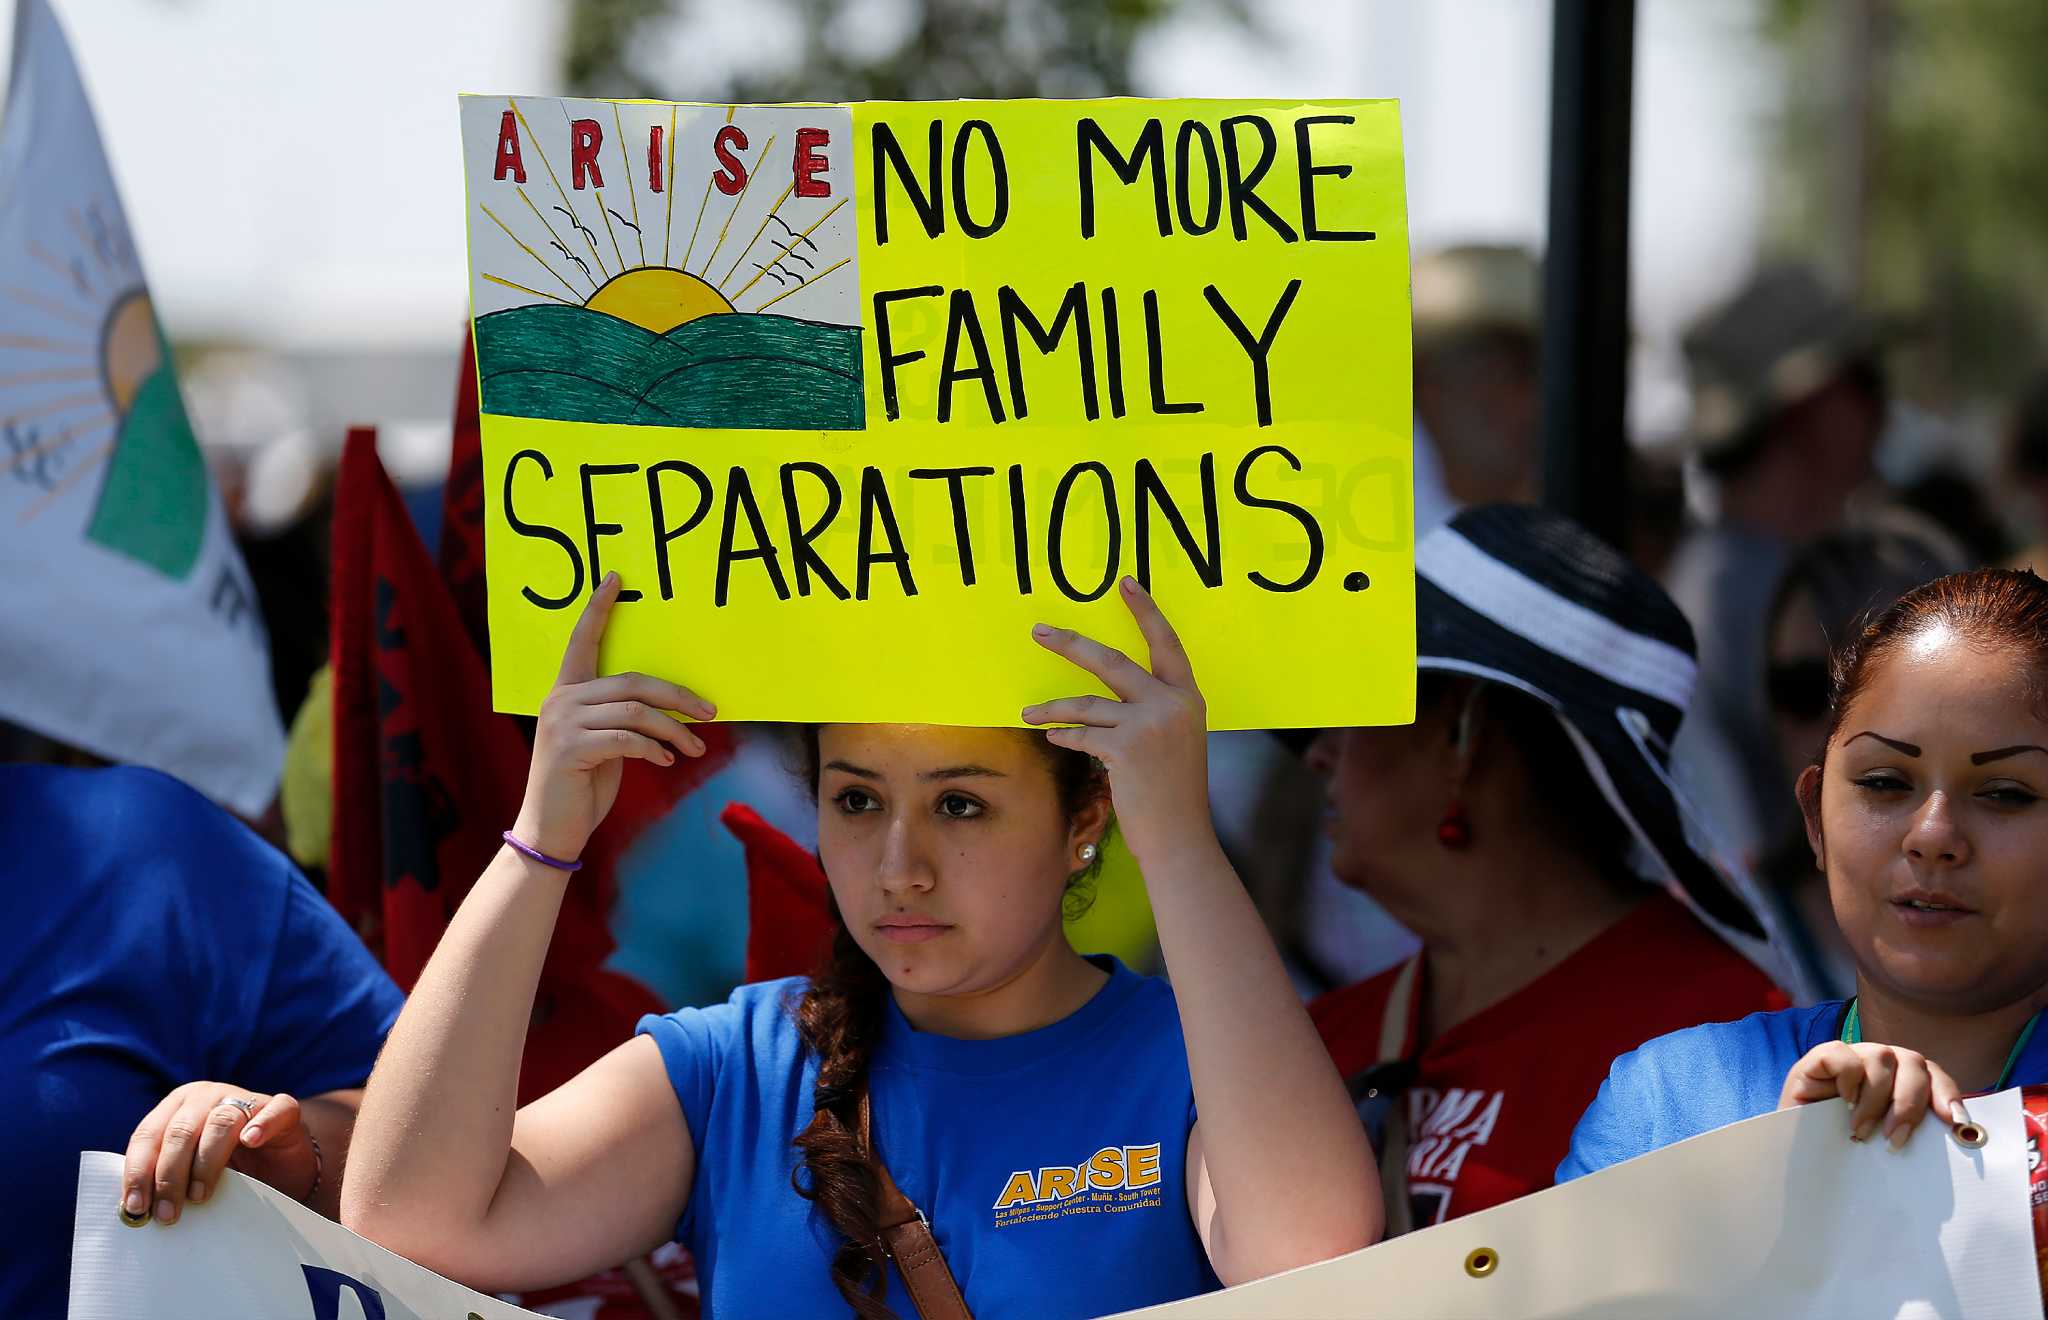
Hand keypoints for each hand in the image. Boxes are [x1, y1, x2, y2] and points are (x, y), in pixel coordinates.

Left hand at [123, 1083, 314, 1223]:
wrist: (282, 1169)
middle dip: (169, 1176)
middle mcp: (206, 1096)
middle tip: (167, 1214)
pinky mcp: (282, 1108)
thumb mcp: (189, 1175)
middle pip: (180, 1132)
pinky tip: (251, 1141)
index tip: (136, 1207)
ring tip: (200, 1196)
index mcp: (176, 1108)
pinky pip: (273, 1110)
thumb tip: (133, 1211)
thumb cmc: (229, 1173)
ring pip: (220, 1123)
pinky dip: (261, 1125)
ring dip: (205, 1163)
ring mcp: (246, 1098)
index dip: (138, 1171)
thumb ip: (165, 1181)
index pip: (148, 1135)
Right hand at [511, 572, 715, 861]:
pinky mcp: (570, 750)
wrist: (552, 827)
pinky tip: (666, 761)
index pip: (581, 640)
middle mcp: (561, 699)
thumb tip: (671, 707)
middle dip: (678, 695)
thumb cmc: (583, 782)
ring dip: (674, 730)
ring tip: (695, 748)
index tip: (615, 577)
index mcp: (567, 691)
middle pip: (633, 681)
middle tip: (711, 712)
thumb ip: (621, 717)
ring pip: (636, 712)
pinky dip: (654, 749)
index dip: (598, 609)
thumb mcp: (603, 742)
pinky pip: (627, 740)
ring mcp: (562, 723)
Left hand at [1021, 576, 1211, 864]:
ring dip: (1052, 708)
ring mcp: (1149, 724)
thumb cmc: (1173, 795)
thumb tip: (1104, 702)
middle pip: (1112, 661)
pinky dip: (1064, 736)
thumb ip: (1153, 713)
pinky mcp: (1126, 748)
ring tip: (1029, 712)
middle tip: (1040, 631)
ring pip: (1086, 703)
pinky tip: (1054, 739)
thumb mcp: (1176, 742)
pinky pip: (1081, 734)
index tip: (1125, 583)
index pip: (1166, 644)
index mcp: (1188, 698)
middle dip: (1071, 644)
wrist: (1180, 838)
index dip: (1145, 612)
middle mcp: (1171, 704)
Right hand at [1778, 1041, 1962, 1149]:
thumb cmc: (1843, 1151)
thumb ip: (1915, 1130)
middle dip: (1909, 1104)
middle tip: (1895, 1140)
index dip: (1947, 1093)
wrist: (1794, 1158)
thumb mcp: (1886, 1141)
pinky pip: (1842, 1054)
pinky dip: (1848, 1078)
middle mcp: (1877, 1065)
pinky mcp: (1816, 1060)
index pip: (1931, 1072)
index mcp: (1899, 1081)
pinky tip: (1842, 1103)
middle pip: (1912, 1062)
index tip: (1955, 1123)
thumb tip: (1962, 1135)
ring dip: (1876, 1099)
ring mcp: (1848, 1058)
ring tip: (1861, 1130)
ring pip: (1881, 1056)